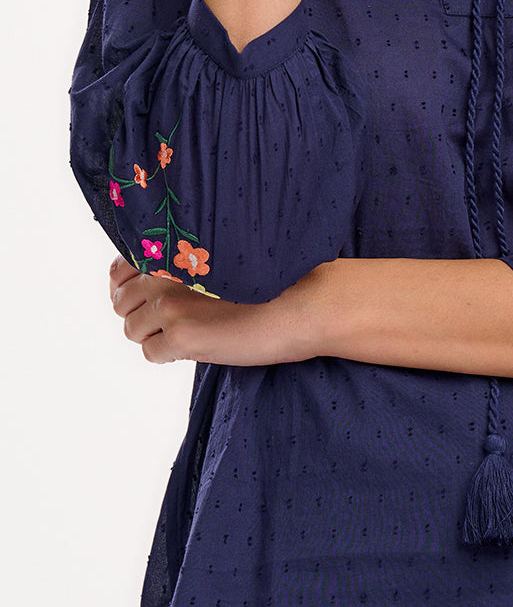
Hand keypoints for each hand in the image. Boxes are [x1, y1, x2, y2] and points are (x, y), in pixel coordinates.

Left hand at [109, 254, 283, 366]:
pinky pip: (151, 353)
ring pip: (132, 330)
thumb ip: (179, 264)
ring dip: (154, 336)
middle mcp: (164, 275)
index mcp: (172, 252)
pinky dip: (169, 354)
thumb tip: (144, 283)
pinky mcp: (181, 336)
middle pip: (121, 303)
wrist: (298, 305)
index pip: (119, 270)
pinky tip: (198, 345)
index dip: (126, 287)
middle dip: (141, 314)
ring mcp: (169, 306)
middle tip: (174, 320)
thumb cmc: (266, 282)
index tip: (147, 298)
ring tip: (190, 332)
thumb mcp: (216, 261)